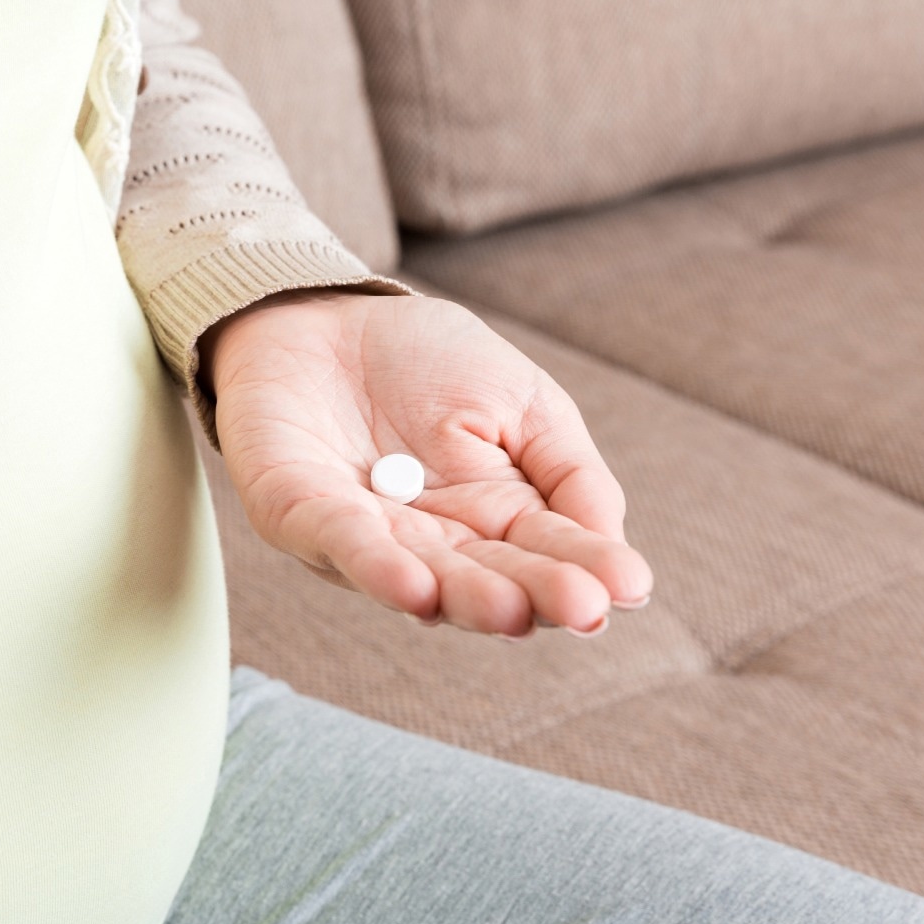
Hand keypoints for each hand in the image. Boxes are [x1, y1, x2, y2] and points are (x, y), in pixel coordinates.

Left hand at [208, 291, 652, 635]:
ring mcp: (362, 535)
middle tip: (582, 609)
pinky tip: (416, 587)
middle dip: (532, 595)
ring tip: (510, 611)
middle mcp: (429, 544)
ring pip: (417, 576)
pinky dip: (373, 566)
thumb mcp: (523, 402)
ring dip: (464, 597)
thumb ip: (569, 470)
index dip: (585, 570)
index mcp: (491, 519)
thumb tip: (612, 538)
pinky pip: (335, 542)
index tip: (628, 588)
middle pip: (486, 579)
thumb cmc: (424, 361)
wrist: (324, 312)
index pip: (545, 554)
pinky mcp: (294, 513)